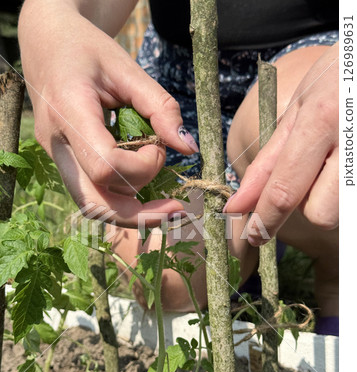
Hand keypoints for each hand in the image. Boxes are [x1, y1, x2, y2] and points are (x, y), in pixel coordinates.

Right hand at [18, 0, 197, 227]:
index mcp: (68, 113)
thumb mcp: (127, 68)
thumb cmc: (87, 49)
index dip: (142, 167)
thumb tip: (189, 148)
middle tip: (177, 209)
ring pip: (93, 206)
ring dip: (133, 207)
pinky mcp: (64, 164)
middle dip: (141, 213)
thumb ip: (160, 107)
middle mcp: (57, 145)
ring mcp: (56, 158)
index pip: (105, 166)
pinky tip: (143, 186)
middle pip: (96, 204)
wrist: (47, 44)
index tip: (158, 147)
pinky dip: (121, 198)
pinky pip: (92, 194)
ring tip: (163, 197)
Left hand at [224, 43, 338, 244]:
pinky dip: (342, 187)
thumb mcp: (297, 112)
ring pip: (339, 211)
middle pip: (320, 213)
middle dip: (307, 204)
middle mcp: (351, 140)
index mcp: (320, 120)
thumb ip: (268, 162)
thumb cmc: (336, 81)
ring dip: (328, 198)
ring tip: (331, 163)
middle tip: (311, 173)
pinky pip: (352, 198)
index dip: (265, 220)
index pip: (285, 190)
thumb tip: (237, 204)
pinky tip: (342, 162)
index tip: (253, 235)